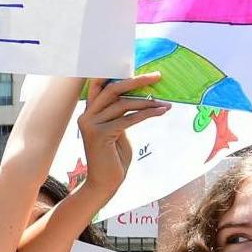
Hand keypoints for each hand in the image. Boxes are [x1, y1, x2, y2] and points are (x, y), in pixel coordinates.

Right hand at [76, 73, 169, 199]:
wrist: (104, 184)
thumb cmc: (113, 158)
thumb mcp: (117, 131)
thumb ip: (120, 115)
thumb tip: (139, 97)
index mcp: (88, 112)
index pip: (99, 85)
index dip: (115, 73)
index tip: (136, 68)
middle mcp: (86, 116)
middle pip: (112, 89)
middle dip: (136, 81)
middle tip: (156, 76)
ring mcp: (91, 125)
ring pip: (123, 104)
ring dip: (147, 102)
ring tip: (164, 103)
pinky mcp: (100, 135)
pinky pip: (128, 119)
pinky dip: (147, 114)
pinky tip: (161, 111)